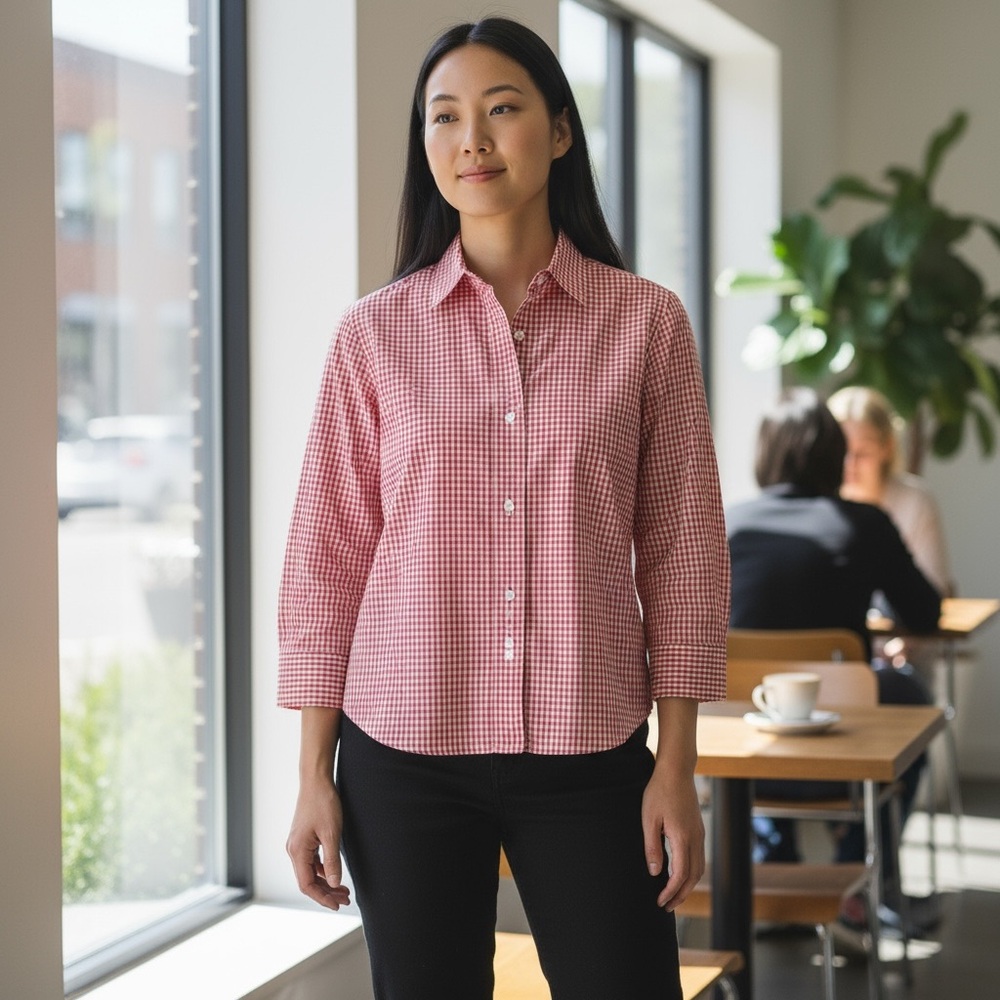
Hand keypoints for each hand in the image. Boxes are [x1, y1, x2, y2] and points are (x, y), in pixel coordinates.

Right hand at [286, 776, 351, 909]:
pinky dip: (323, 870)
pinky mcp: (303, 838)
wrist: (316, 781)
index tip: (337, 905)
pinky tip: (335, 873)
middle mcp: (293, 850)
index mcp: (297, 851)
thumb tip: (334, 883)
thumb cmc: (323, 804)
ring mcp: (297, 844)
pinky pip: (311, 861)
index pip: (307, 885)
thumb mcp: (332, 834)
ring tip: (344, 890)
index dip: (322, 898)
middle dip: (326, 892)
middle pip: (308, 880)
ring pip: (310, 871)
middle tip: (346, 899)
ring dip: (326, 882)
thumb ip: (332, 860)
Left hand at [641, 765, 704, 910]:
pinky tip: (679, 873)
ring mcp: (699, 833)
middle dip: (681, 894)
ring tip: (673, 894)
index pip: (680, 875)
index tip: (660, 901)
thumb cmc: (659, 791)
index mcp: (682, 837)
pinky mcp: (698, 828)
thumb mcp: (649, 819)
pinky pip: (699, 857)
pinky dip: (691, 872)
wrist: (676, 770)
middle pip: (693, 876)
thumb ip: (653, 847)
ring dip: (687, 885)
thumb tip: (655, 873)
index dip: (671, 891)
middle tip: (666, 906)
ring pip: (699, 868)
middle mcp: (696, 838)